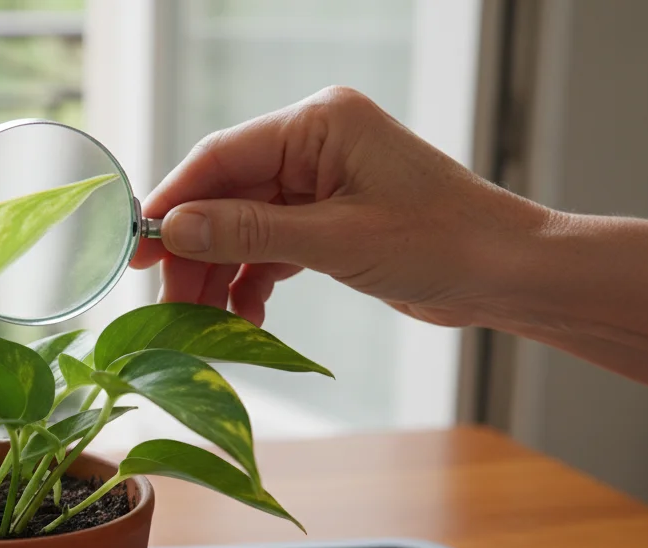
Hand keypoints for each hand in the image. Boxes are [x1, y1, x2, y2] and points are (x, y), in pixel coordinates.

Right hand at [133, 86, 549, 327]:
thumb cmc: (442, 243)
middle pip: (226, 195)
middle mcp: (315, 145)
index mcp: (318, 124)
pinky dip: (253, 282)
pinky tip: (245, 319)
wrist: (509, 275)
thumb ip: (249, 234)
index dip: (175, 202)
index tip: (138, 249)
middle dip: (196, 251)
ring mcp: (321, 184)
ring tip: (202, 323)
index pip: (222, 156)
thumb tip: (175, 231)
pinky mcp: (329, 222)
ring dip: (220, 275)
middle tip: (166, 302)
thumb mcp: (336, 241)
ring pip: (243, 227)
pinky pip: (271, 247)